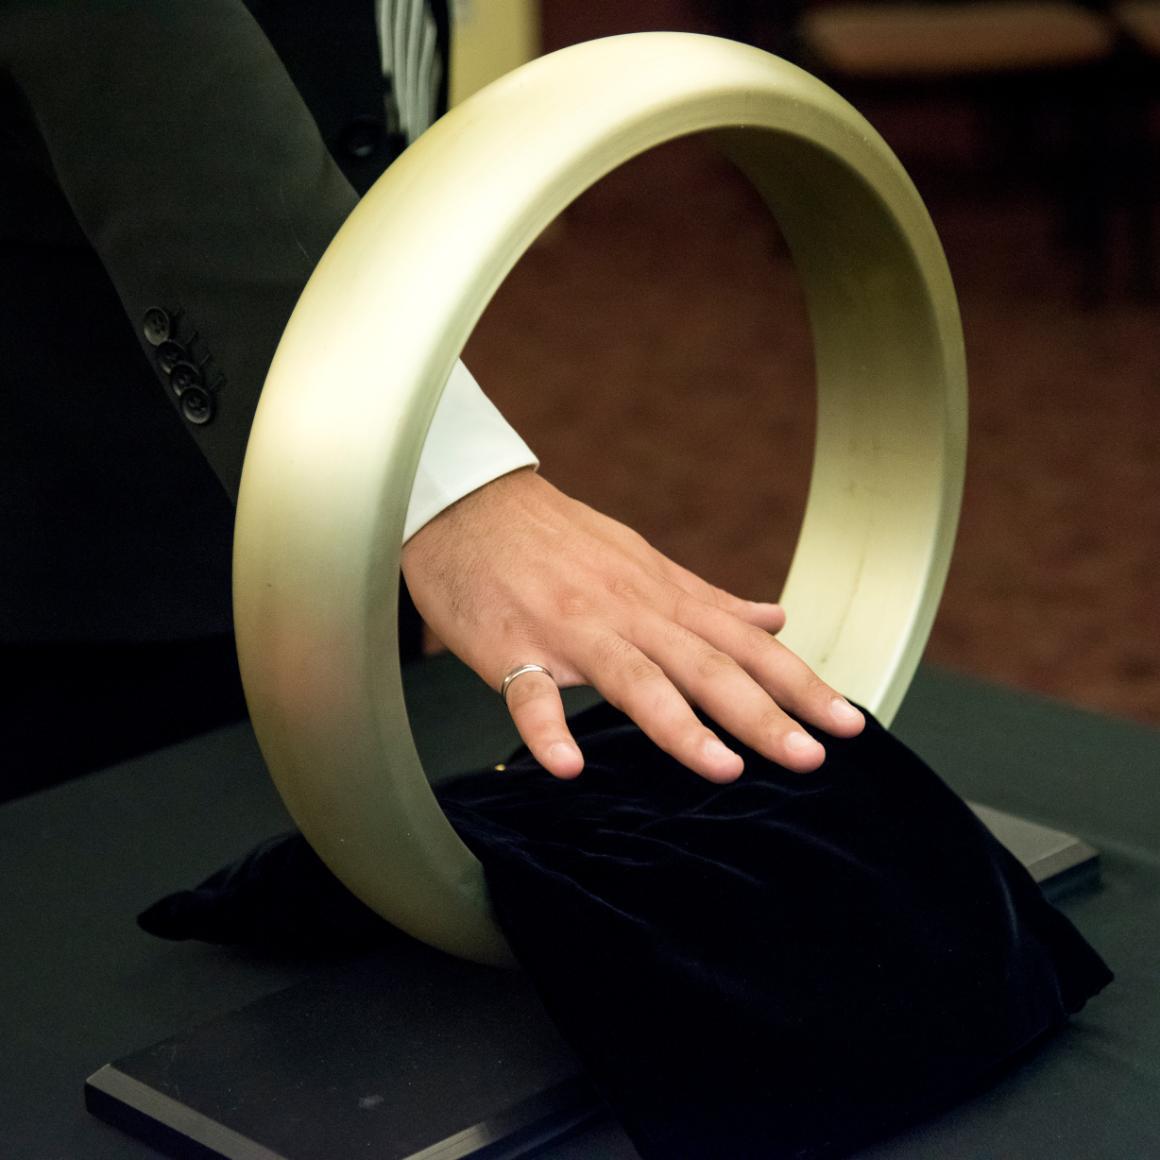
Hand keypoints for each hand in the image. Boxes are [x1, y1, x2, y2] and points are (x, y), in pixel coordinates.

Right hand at [401, 469, 864, 780]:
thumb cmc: (555, 537)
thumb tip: (774, 620)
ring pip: (632, 678)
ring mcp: (568, 630)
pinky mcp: (509, 647)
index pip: (744, 645)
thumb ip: (707, 599)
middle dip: (762, 713)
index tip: (847, 722)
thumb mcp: (642, 562)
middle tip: (810, 757)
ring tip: (723, 769)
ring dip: (678, 725)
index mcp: (661, 597)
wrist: (470, 503)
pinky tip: (567, 768)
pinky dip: (547, 729)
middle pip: (703, 665)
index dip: (799, 683)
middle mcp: (627, 612)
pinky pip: (528, 692)